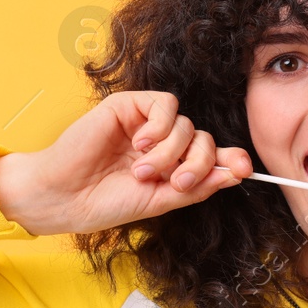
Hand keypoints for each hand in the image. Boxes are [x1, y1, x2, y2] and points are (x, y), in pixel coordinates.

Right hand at [0, 90, 252, 235]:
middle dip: (198, 163)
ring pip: (187, 125)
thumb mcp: (160, 201)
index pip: (212, 156)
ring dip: (171, 153)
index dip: (231, 160)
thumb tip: (236, 173)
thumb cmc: (106, 202)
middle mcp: (163, 143)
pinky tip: (139, 144)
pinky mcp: (129, 106)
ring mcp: (147, 124)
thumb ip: (197, 186)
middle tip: (176, 184)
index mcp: (172, 166)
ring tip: (141, 172)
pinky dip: (161, 127)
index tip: (243, 170)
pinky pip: (166, 104)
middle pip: (205, 139)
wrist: (64, 197)